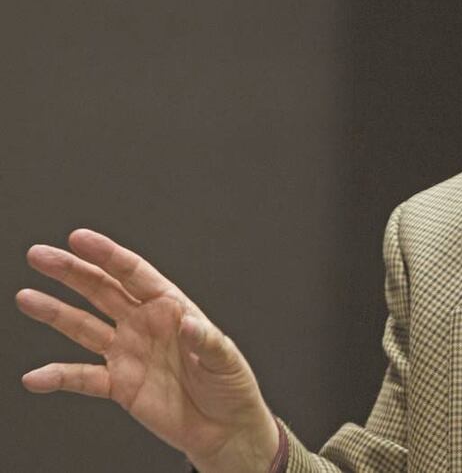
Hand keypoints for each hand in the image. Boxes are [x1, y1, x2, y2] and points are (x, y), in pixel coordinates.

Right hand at [16, 229, 278, 472]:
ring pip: (84, 326)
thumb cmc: (230, 385)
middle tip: (40, 255)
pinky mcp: (119, 384)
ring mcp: (128, 352)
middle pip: (101, 291)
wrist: (223, 427)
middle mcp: (145, 324)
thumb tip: (190, 324)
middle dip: (71, 271)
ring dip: (55, 312)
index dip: (107, 255)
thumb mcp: (225, 358)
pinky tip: (36, 377)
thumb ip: (207, 340)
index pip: (134, 274)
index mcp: (172, 308)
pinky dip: (58, 377)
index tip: (80, 238)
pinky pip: (82, 377)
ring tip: (27, 297)